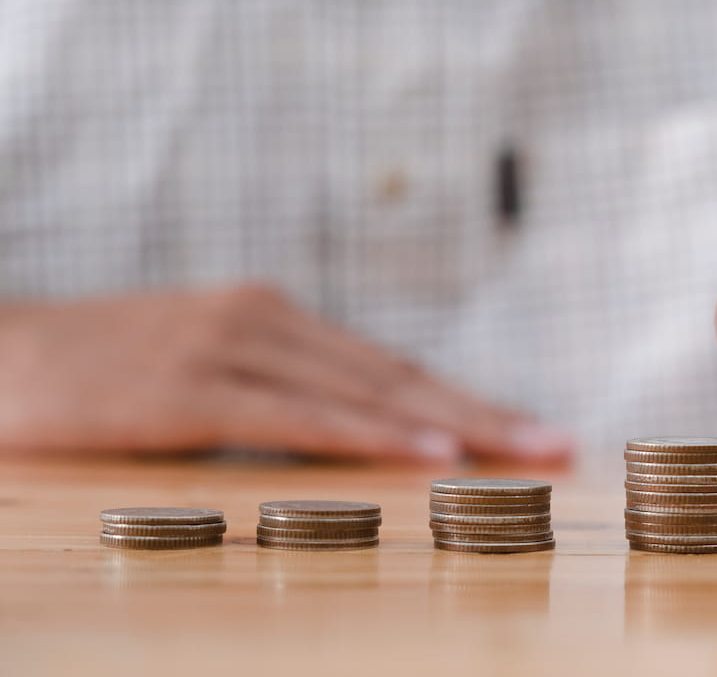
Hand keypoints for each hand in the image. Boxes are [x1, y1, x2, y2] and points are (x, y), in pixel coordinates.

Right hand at [0, 284, 572, 461]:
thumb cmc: (103, 373)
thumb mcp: (205, 375)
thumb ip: (278, 397)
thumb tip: (353, 442)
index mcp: (278, 318)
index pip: (395, 368)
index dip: (470, 401)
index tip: (532, 432)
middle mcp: (269, 320)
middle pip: (400, 376)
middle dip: (486, 415)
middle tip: (559, 445)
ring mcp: (231, 348)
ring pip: (366, 392)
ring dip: (453, 425)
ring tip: (522, 453)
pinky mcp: (188, 386)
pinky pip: (297, 415)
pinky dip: (368, 434)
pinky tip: (424, 452)